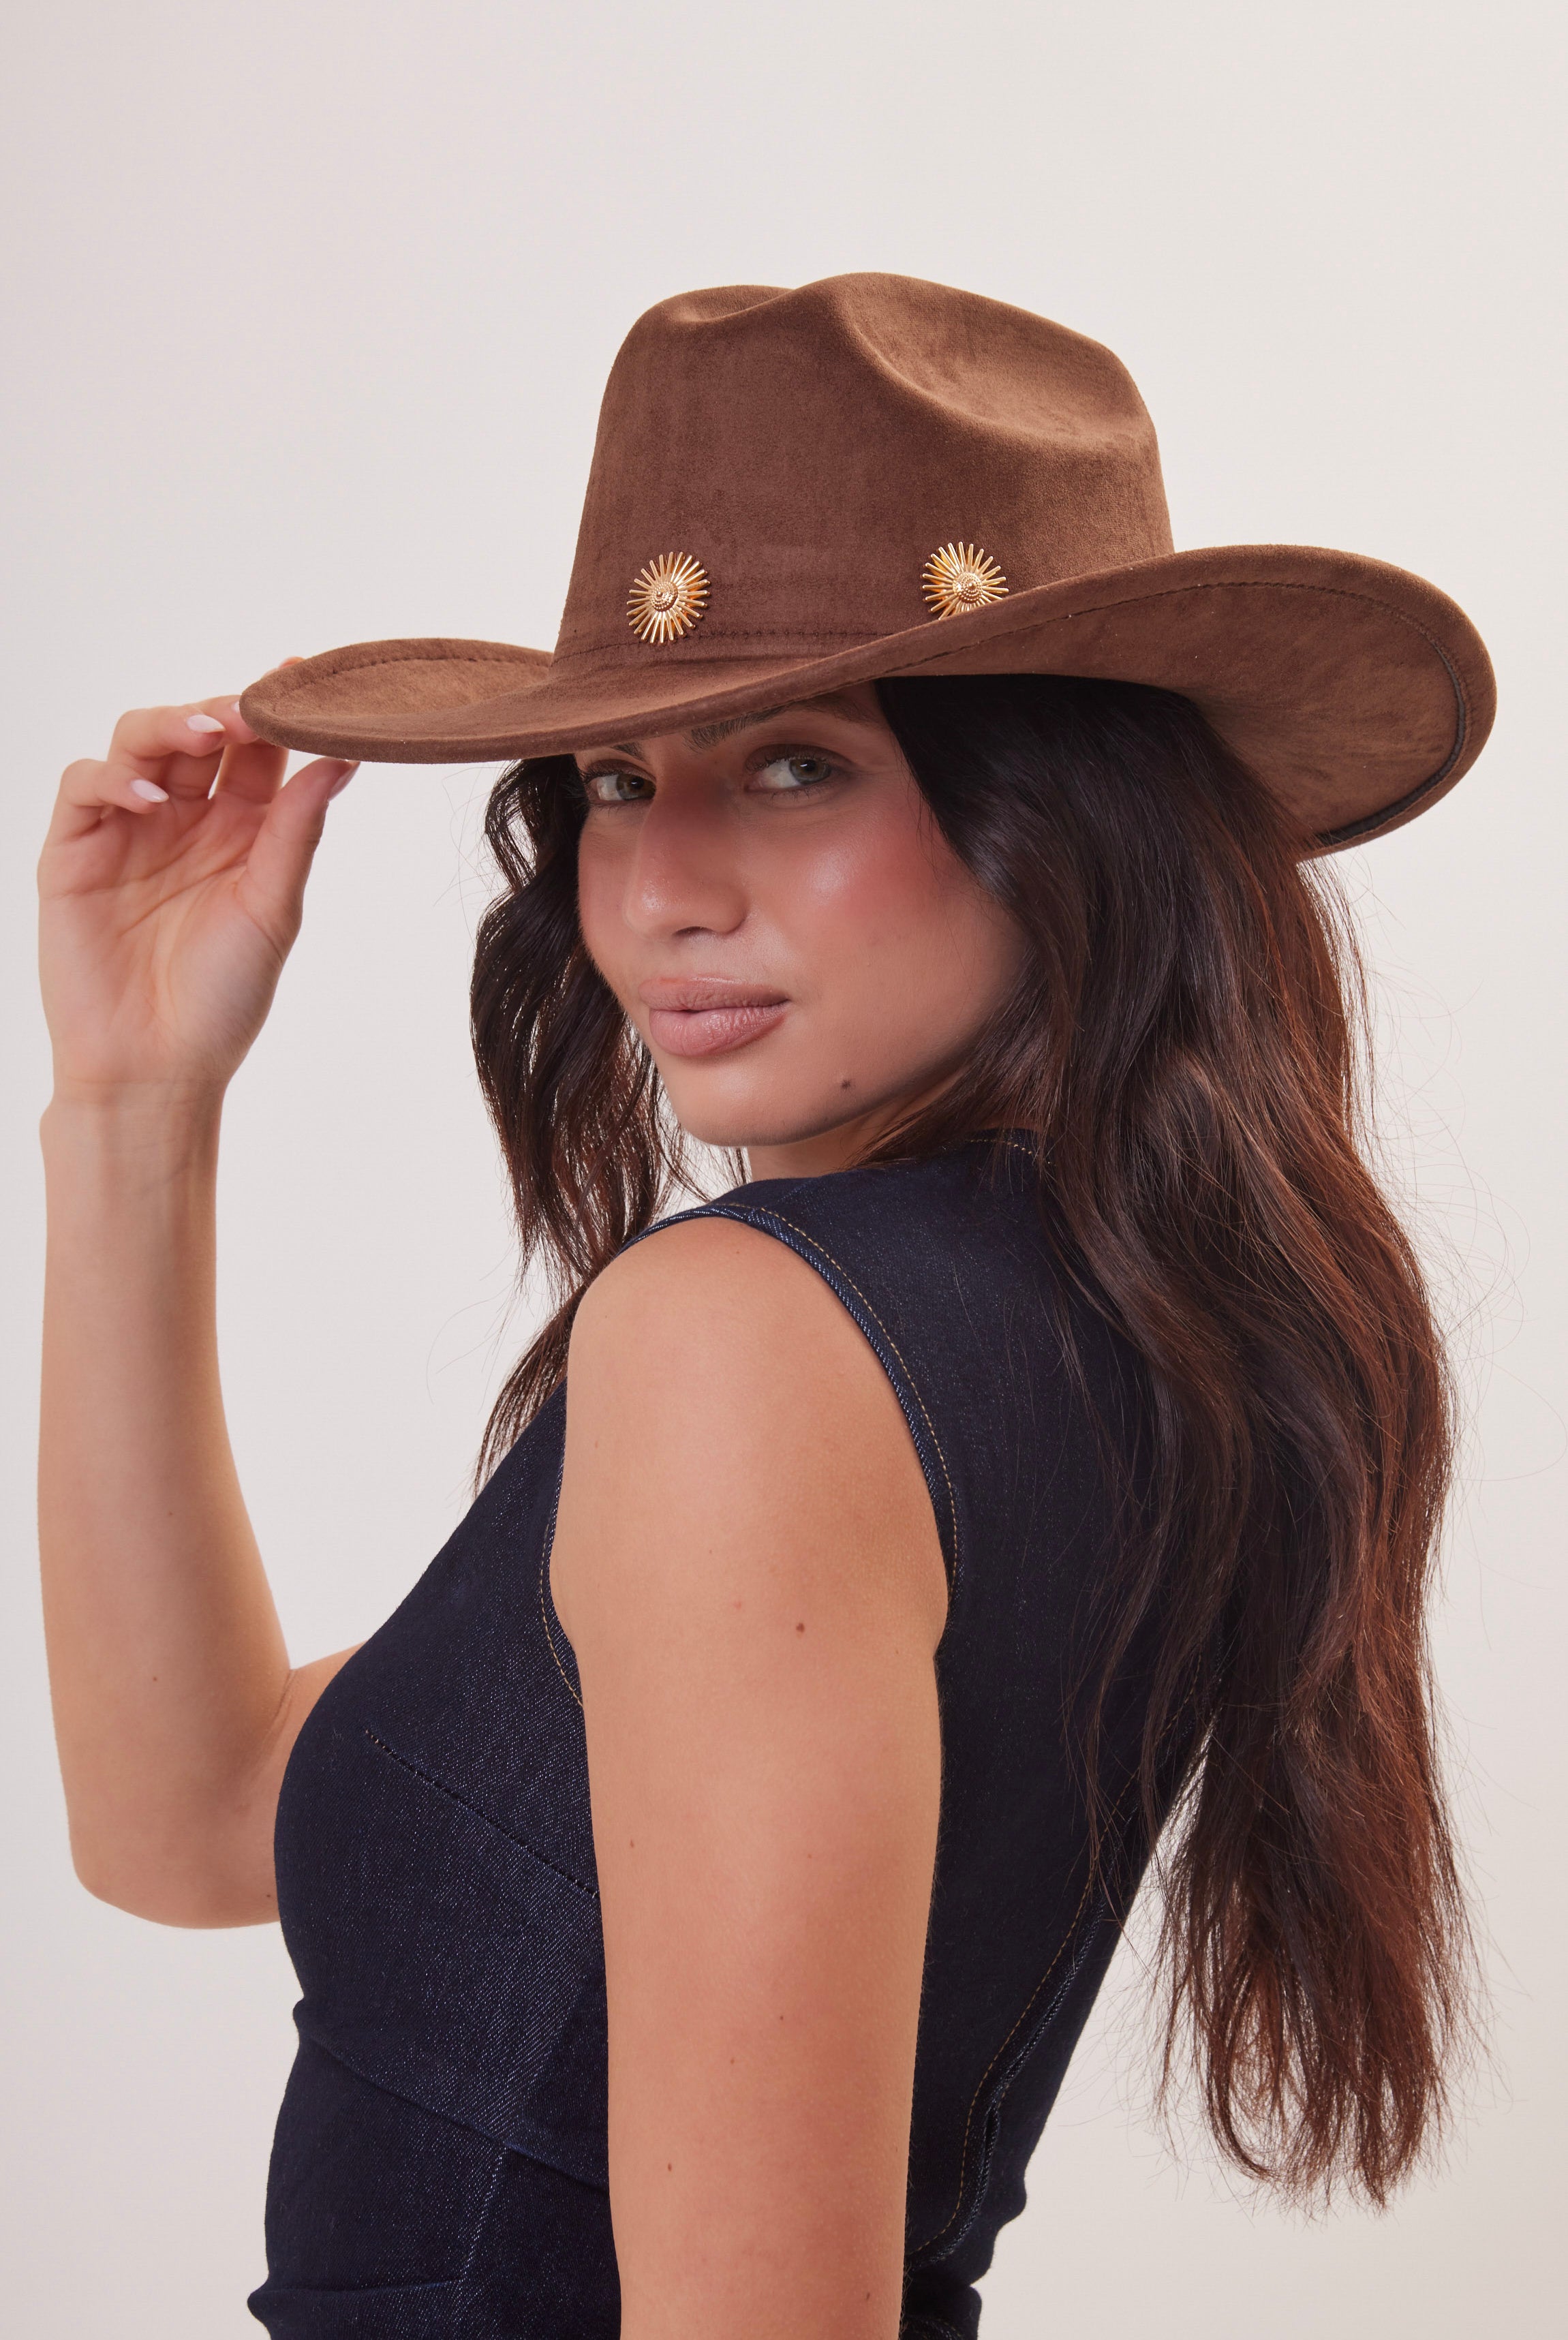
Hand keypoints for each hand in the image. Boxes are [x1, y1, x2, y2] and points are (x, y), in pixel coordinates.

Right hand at [38, 686, 356, 1103]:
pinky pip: (86, 787)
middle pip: (200, 734)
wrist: (154, 1069)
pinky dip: (115, 776)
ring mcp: (128, 829)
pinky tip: (150, 795)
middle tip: (255, 703)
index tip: (309, 677)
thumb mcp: (273, 908)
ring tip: (206, 734)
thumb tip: (343, 759)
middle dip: (226, 709)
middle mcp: (186, 820)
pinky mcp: (75, 850)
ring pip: (139, 741)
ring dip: (171, 725)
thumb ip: (298, 830)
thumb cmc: (221, 1001)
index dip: (279, 711)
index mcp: (242, 831)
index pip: (259, 751)